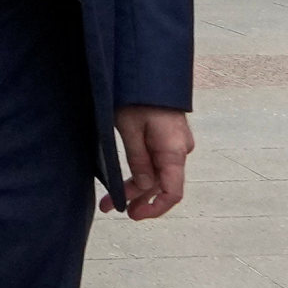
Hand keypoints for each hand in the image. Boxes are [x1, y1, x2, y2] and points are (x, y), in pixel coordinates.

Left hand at [110, 105, 193, 220]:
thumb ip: (138, 160)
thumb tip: (144, 186)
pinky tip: (121, 182)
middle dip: (136, 199)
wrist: (148, 71)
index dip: (156, 208)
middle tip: (109, 209)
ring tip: (107, 201)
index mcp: (174, 151)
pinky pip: (154, 161)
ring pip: (155, 173)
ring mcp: (174, 144)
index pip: (173, 191)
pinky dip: (139, 172)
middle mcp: (179, 150)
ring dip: (134, 187)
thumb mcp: (130, 129)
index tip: (136, 216)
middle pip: (160, 184)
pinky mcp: (166, 138)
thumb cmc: (138, 97)